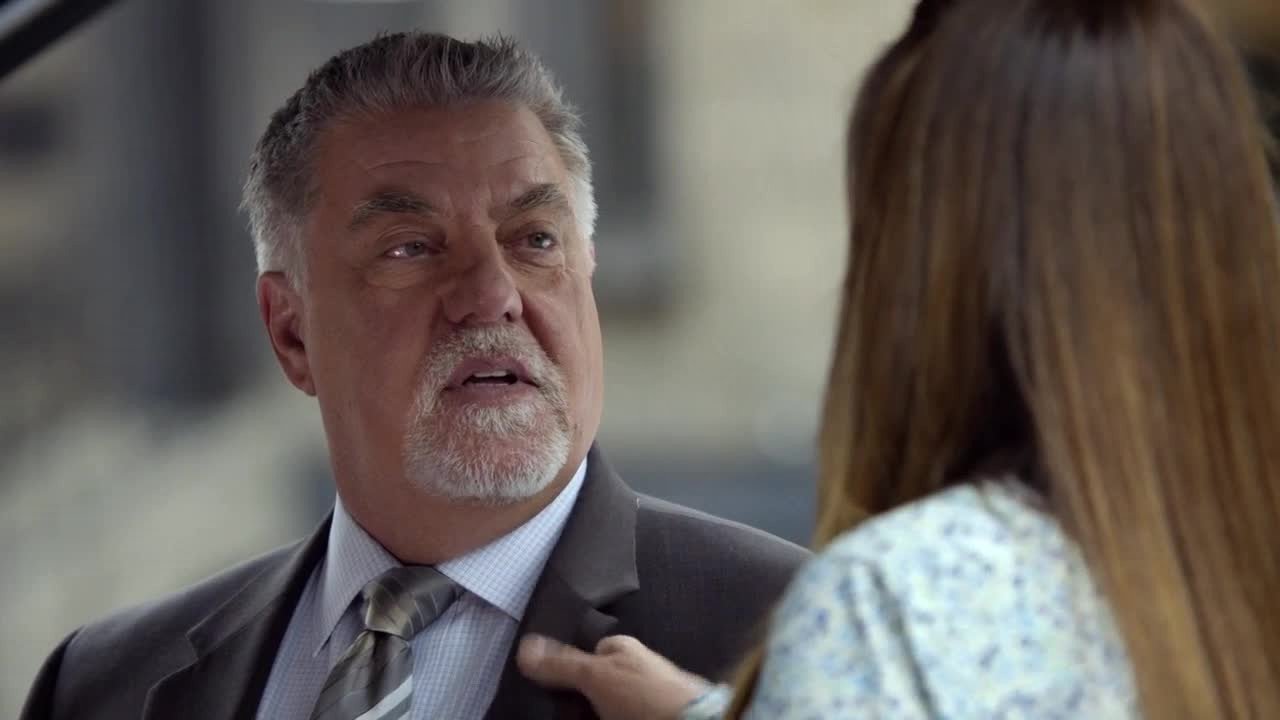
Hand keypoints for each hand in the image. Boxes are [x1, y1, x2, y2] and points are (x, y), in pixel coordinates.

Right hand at [516, 633, 711, 719]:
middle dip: (578, 697)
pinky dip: (606, 717)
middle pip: (595, 682)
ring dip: (592, 713)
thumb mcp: (597, 676)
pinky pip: (618, 715)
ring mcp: (644, 697)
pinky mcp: (650, 713)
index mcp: (623, 650)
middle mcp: (634, 669)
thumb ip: (563, 663)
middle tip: (555, 711)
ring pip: (606, 705)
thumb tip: (524, 646)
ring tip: (571, 719)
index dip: (566, 671)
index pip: (587, 655)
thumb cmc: (645, 695)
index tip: (543, 688)